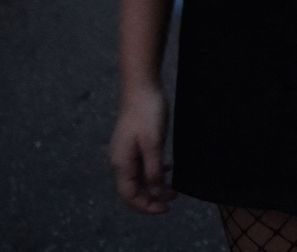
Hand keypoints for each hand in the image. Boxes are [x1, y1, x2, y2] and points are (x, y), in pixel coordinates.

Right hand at [109, 85, 173, 213]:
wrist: (141, 89)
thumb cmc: (147, 113)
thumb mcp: (153, 143)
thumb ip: (153, 169)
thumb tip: (154, 192)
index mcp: (121, 163)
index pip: (130, 195)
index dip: (146, 206)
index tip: (165, 208)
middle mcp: (120, 160)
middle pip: (134, 189)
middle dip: (152, 198)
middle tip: (174, 199)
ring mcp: (126, 152)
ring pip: (140, 178)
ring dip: (155, 185)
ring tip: (173, 189)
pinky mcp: (134, 144)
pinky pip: (142, 165)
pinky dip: (155, 171)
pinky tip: (167, 169)